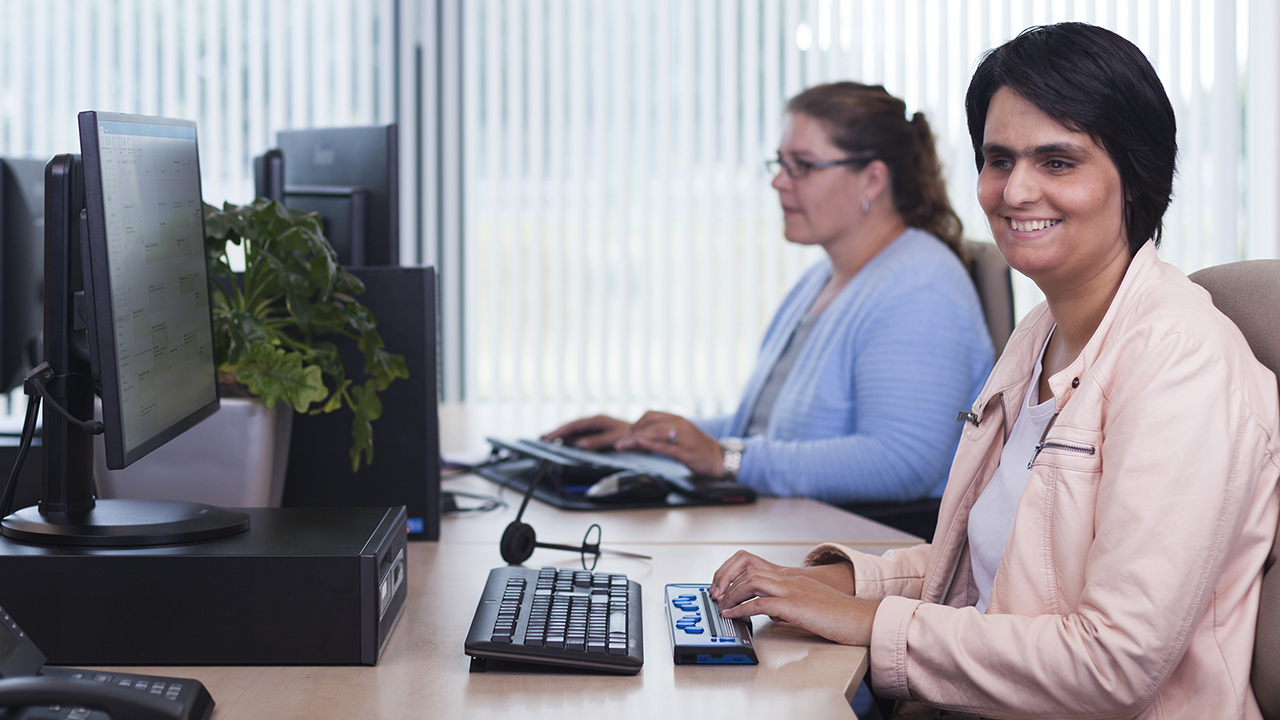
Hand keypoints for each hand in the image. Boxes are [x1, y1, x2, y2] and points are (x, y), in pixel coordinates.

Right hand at [542, 415, 631, 449]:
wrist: (645, 435)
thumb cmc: (632, 436)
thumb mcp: (615, 439)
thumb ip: (597, 441)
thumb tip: (579, 444)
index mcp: (597, 420)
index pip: (574, 425)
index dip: (559, 431)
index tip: (548, 436)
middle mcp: (595, 421)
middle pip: (571, 426)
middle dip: (557, 431)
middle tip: (542, 438)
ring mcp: (596, 426)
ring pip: (575, 430)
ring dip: (562, 434)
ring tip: (547, 439)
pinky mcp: (598, 432)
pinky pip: (580, 434)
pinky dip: (570, 438)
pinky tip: (563, 442)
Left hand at [614, 411, 723, 476]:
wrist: (719, 457)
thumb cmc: (697, 447)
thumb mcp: (680, 434)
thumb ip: (663, 432)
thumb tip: (641, 436)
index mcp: (676, 419)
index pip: (650, 415)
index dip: (635, 424)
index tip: (626, 435)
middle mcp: (679, 424)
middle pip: (648, 422)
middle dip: (631, 432)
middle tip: (620, 443)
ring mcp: (683, 437)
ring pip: (654, 433)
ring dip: (635, 439)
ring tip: (623, 446)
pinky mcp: (685, 452)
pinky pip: (665, 446)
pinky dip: (650, 444)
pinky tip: (639, 444)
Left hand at [712, 553, 877, 645]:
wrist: (861, 619)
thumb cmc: (839, 616)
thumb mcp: (809, 604)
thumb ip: (788, 603)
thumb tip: (769, 613)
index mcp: (793, 578)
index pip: (756, 568)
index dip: (735, 577)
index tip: (724, 590)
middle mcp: (790, 579)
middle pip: (749, 571)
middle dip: (727, 584)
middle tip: (716, 598)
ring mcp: (793, 590)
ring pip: (752, 582)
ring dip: (731, 594)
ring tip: (721, 606)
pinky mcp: (795, 605)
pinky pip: (761, 603)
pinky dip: (742, 609)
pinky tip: (733, 616)